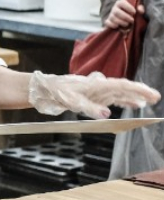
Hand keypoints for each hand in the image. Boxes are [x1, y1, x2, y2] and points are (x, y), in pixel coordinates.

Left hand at [28, 70, 160, 118]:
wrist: (47, 89)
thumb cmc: (59, 93)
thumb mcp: (73, 102)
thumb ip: (90, 108)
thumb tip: (106, 114)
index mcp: (98, 85)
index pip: (123, 86)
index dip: (139, 90)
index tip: (152, 95)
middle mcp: (101, 85)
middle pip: (125, 88)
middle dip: (140, 93)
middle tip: (155, 98)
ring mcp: (99, 90)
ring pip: (120, 93)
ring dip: (133, 97)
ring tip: (146, 103)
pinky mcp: (95, 95)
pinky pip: (113, 97)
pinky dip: (123, 101)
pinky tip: (132, 106)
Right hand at [104, 0, 142, 29]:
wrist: (124, 17)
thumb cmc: (132, 12)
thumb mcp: (137, 8)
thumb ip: (140, 8)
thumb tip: (141, 11)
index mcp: (120, 2)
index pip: (122, 3)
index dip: (128, 8)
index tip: (134, 12)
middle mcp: (114, 8)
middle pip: (117, 12)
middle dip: (125, 17)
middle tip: (132, 20)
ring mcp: (110, 15)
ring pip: (113, 18)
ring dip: (121, 22)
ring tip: (127, 24)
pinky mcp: (107, 21)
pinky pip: (108, 23)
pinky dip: (114, 25)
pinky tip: (119, 26)